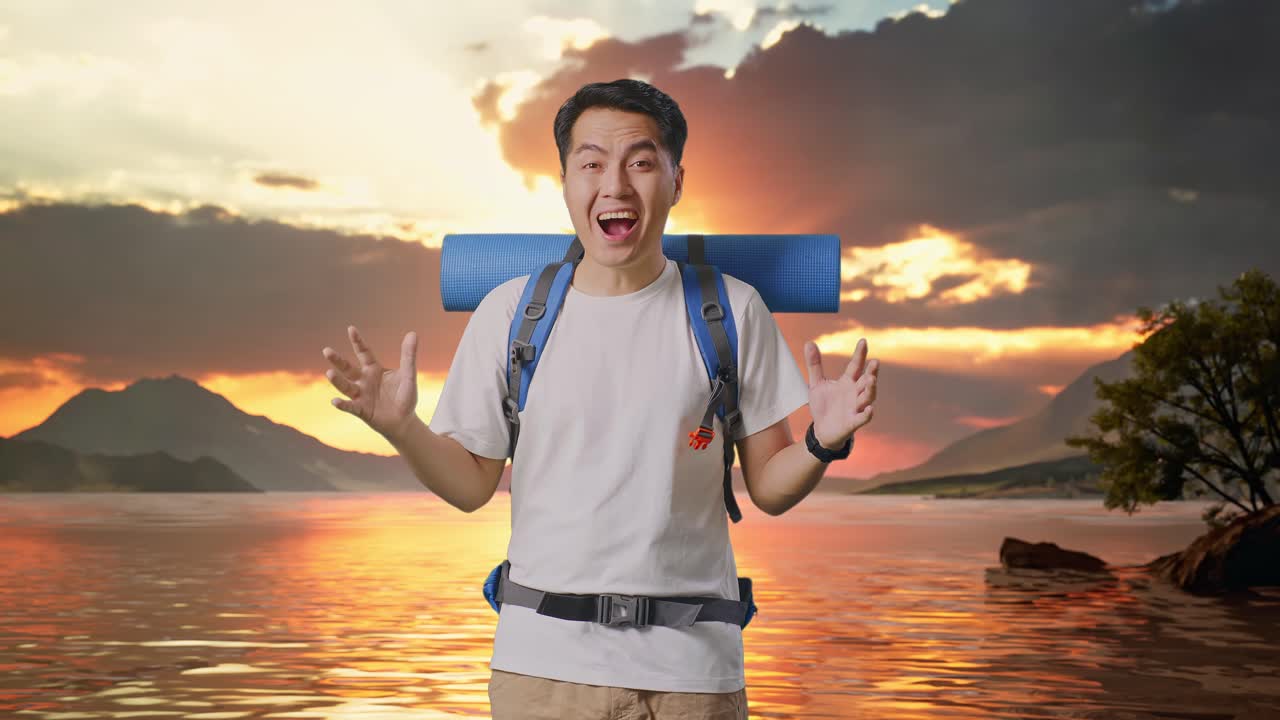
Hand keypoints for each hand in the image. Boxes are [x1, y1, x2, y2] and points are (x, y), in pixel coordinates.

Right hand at [323, 325, 419, 441]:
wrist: (405, 421)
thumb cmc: (405, 396)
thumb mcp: (408, 375)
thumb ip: (408, 356)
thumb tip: (413, 333)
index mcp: (374, 369)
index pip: (364, 353)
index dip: (358, 342)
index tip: (351, 329)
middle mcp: (364, 381)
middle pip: (348, 368)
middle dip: (337, 360)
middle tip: (326, 350)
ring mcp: (361, 396)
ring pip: (346, 386)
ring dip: (337, 380)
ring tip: (329, 373)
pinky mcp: (362, 411)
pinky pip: (350, 407)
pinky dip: (343, 404)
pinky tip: (335, 401)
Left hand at [804, 337, 877, 448]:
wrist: (821, 430)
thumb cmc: (823, 406)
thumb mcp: (816, 383)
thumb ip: (814, 364)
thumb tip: (809, 343)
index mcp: (848, 382)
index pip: (856, 366)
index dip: (860, 354)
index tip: (863, 341)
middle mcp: (855, 393)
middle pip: (866, 381)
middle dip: (871, 372)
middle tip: (875, 361)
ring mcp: (855, 408)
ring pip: (867, 397)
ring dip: (871, 389)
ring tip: (872, 380)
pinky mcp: (853, 422)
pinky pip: (862, 418)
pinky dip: (867, 414)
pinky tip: (870, 409)